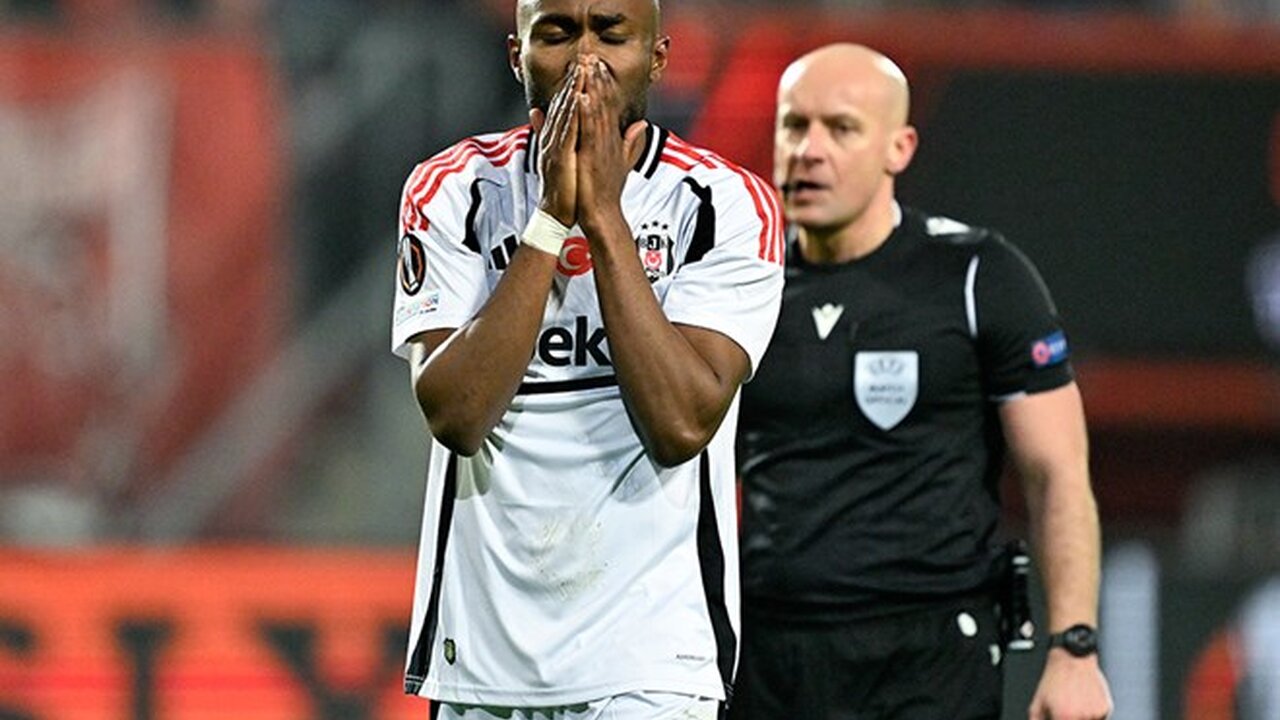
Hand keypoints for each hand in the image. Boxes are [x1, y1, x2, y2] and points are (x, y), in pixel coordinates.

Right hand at [530, 62, 583, 227]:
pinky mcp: (559, 157)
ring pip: (564, 113)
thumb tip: (556, 122)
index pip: (565, 107)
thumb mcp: (564, 158)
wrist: (557, 214)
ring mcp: (554, 147)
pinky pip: (566, 132)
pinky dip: (572, 114)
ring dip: (572, 90)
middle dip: (573, 80)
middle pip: (563, 104)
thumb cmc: (565, 189)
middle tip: (582, 57)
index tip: (583, 66)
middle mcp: (553, 139)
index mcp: (557, 139)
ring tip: (581, 70)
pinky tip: (578, 98)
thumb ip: (562, 138)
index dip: (573, 85)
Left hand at [575, 55, 646, 235]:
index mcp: (612, 140)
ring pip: (598, 112)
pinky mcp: (593, 156)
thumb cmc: (606, 192)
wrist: (603, 215)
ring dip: (593, 88)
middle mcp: (609, 140)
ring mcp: (602, 147)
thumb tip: (641, 125)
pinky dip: (587, 113)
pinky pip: (590, 131)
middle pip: (605, 104)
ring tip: (588, 67)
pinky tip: (583, 96)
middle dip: (598, 79)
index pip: (609, 107)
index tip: (598, 65)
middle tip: (592, 55)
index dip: (604, 85)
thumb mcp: (620, 162)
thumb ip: (630, 142)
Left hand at [1028, 651, 1112, 719]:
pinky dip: (1093, 713)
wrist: (1073, 659)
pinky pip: (1100, 718)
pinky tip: (1085, 700)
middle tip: (1068, 709)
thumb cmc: (1056, 677)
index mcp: (1065, 718)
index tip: (1059, 716)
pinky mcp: (1106, 708)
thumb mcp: (1038, 699)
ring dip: (1083, 718)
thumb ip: (1037, 718)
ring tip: (1076, 703)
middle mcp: (1082, 718)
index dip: (1059, 719)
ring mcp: (1096, 714)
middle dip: (1071, 718)